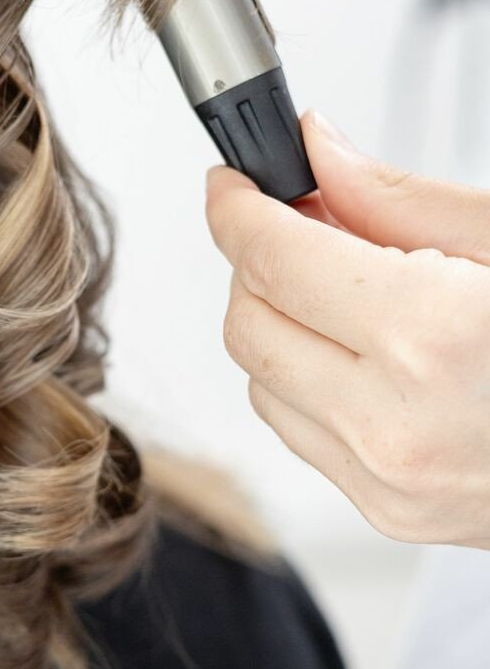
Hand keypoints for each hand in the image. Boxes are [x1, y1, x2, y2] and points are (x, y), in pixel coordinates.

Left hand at [204, 110, 489, 548]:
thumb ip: (399, 200)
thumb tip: (319, 153)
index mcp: (431, 337)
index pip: (270, 256)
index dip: (237, 206)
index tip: (236, 182)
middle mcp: (396, 422)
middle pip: (247, 322)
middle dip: (258, 263)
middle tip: (303, 222)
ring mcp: (390, 482)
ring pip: (262, 381)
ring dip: (283, 324)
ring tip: (351, 290)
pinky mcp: (392, 514)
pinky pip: (300, 432)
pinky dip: (309, 381)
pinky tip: (370, 352)